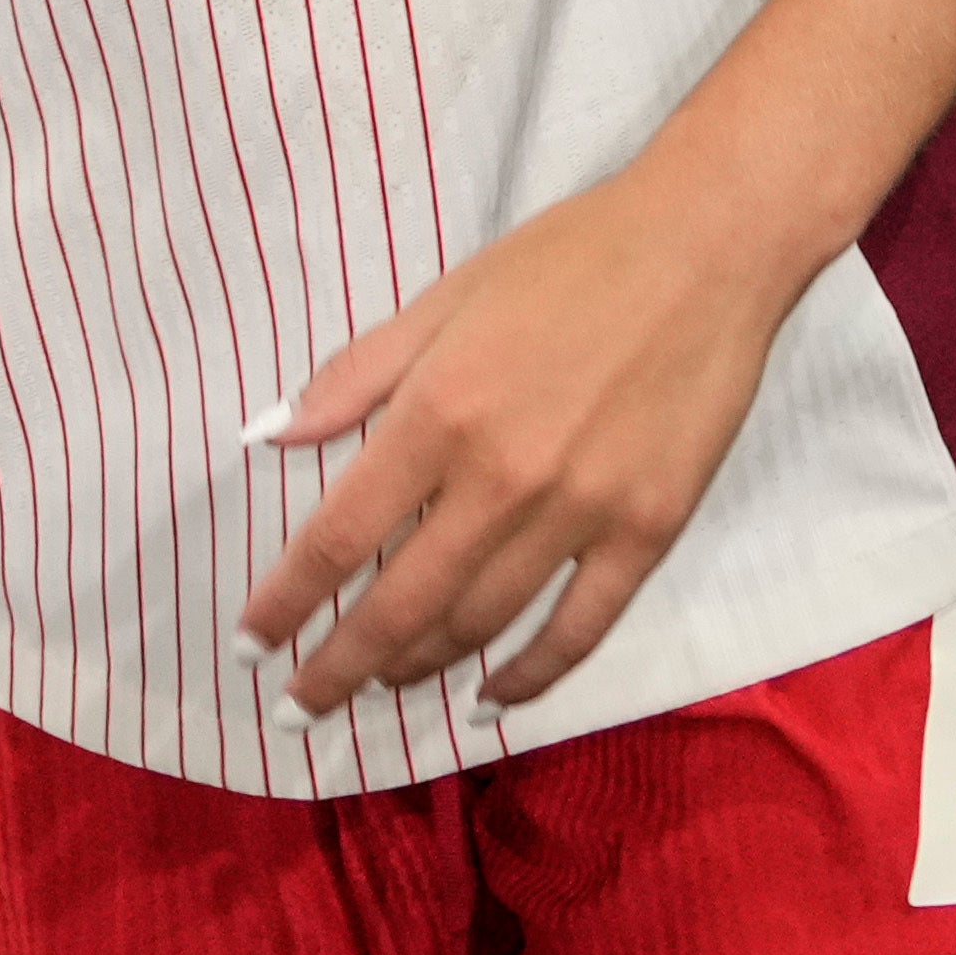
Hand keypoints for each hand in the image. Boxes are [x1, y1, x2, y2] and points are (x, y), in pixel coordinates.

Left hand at [236, 152, 811, 716]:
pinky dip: (529, 679)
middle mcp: (501, 477)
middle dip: (337, 668)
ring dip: (418, 668)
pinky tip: (491, 699)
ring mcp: (580, 513)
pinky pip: (578, 632)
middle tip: (298, 709)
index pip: (338, 536)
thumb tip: (268, 435)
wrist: (707, 246)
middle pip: (399, 605)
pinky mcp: (647, 532)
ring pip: (479, 625)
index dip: (286, 604)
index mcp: (439, 413)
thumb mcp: (446, 297)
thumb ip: (354, 374)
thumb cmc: (568, 260)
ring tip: (381, 685)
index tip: (248, 648)